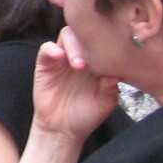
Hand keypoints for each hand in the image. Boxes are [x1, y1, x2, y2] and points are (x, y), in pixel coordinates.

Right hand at [30, 26, 120, 140]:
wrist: (63, 130)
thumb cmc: (87, 115)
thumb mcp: (105, 103)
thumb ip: (111, 87)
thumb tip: (116, 73)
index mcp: (98, 61)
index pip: (102, 40)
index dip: (107, 41)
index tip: (112, 52)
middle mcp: (81, 56)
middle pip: (84, 31)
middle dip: (89, 41)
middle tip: (92, 60)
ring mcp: (62, 59)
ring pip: (66, 35)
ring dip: (73, 45)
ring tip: (78, 65)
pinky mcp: (45, 65)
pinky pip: (46, 49)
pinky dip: (52, 49)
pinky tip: (59, 57)